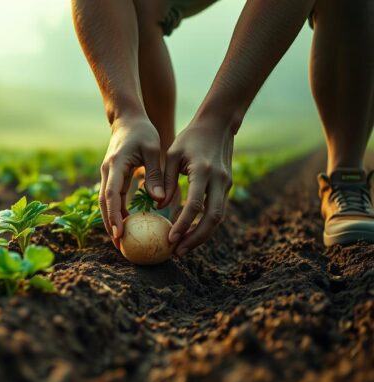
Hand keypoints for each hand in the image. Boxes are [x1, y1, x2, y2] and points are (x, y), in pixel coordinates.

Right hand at [100, 116, 165, 248]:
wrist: (127, 119)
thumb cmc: (143, 132)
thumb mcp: (153, 150)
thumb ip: (154, 175)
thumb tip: (159, 200)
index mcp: (116, 165)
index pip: (112, 194)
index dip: (114, 215)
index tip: (119, 232)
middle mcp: (107, 171)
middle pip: (104, 203)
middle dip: (109, 225)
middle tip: (119, 245)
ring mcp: (107, 174)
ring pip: (105, 202)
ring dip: (111, 221)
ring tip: (121, 241)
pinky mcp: (111, 176)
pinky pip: (112, 198)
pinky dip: (116, 212)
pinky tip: (126, 225)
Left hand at [160, 119, 233, 255]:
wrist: (217, 124)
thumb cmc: (189, 138)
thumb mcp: (172, 155)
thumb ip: (165, 180)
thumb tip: (160, 207)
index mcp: (203, 171)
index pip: (195, 205)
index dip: (184, 224)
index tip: (170, 239)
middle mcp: (219, 180)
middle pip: (213, 218)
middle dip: (196, 238)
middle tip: (177, 251)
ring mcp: (226, 184)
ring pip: (218, 218)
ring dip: (202, 235)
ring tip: (182, 248)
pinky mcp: (227, 186)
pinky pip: (217, 211)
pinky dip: (205, 225)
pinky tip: (189, 234)